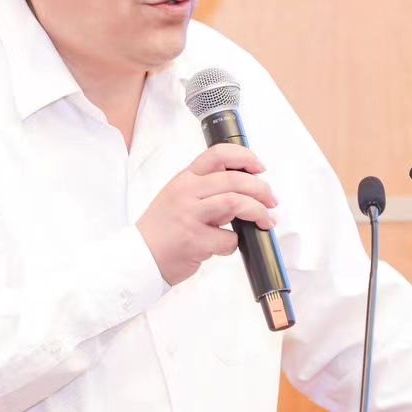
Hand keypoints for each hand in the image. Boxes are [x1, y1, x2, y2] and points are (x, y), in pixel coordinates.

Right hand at [137, 143, 278, 285]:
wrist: (139, 257)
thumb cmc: (162, 230)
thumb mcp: (178, 198)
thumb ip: (206, 190)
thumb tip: (245, 189)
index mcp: (184, 179)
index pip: (217, 155)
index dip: (245, 157)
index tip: (259, 167)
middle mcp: (186, 192)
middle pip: (234, 179)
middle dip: (261, 189)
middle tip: (272, 201)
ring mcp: (190, 215)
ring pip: (235, 202)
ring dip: (258, 212)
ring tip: (266, 220)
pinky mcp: (194, 240)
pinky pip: (229, 238)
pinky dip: (234, 243)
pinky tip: (225, 245)